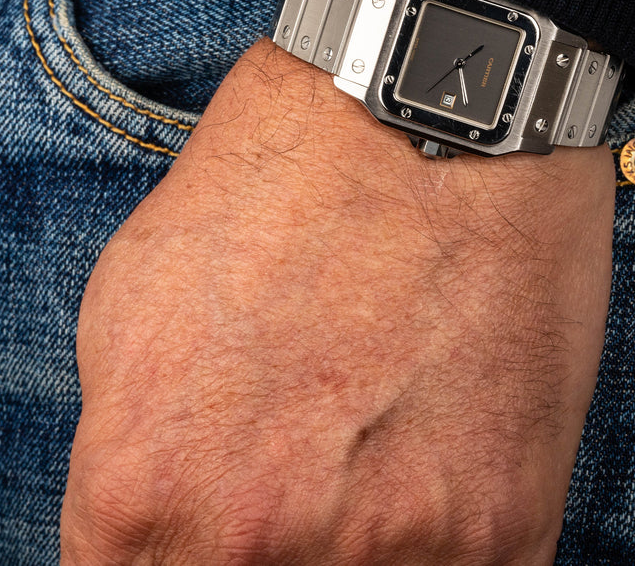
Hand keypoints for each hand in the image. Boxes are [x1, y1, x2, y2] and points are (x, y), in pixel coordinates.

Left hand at [60, 0, 615, 564]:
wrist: (437, 113)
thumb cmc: (290, 178)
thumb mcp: (136, 297)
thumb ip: (128, 439)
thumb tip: (149, 519)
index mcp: (148, 485)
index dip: (170, 561)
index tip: (209, 532)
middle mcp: (260, 538)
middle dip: (266, 553)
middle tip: (303, 473)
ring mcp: (397, 544)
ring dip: (361, 552)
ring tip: (377, 449)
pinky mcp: (507, 525)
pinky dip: (440, 540)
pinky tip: (438, 450)